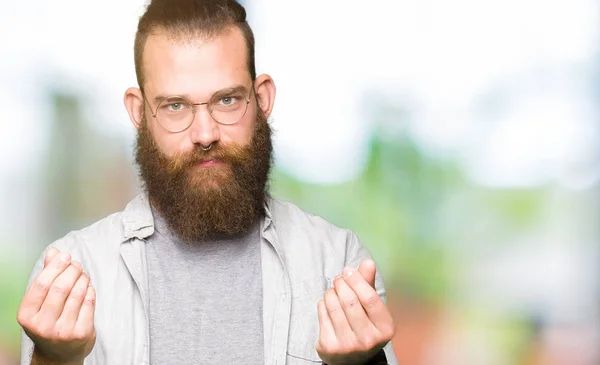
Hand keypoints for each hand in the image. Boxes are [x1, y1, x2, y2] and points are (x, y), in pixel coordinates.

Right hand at [17, 248, 95, 364]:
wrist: (58, 354)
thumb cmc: (48, 323)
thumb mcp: (39, 303)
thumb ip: (46, 276)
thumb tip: (53, 252)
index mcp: (27, 316)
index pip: (41, 285)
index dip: (55, 267)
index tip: (65, 256)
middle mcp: (43, 325)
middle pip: (61, 288)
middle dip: (71, 271)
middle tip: (77, 265)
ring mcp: (63, 331)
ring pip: (77, 294)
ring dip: (83, 279)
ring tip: (83, 275)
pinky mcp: (81, 333)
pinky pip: (89, 303)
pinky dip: (90, 291)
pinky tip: (88, 288)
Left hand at [316, 259, 394, 364]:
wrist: (350, 359)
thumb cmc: (363, 325)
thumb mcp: (371, 308)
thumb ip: (369, 284)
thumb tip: (368, 262)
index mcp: (385, 329)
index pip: (370, 298)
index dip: (357, 280)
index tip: (348, 270)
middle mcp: (368, 340)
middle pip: (349, 301)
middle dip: (341, 283)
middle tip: (339, 279)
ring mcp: (348, 345)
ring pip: (333, 305)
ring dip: (330, 292)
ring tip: (333, 291)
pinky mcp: (329, 347)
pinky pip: (322, 314)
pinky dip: (323, 304)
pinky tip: (328, 305)